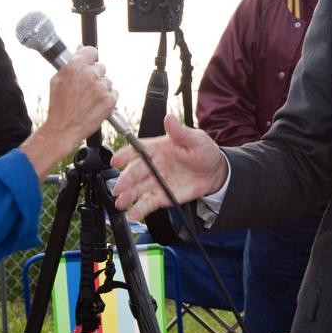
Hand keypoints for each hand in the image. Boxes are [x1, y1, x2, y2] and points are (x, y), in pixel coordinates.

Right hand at [21, 46, 117, 176]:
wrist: (63, 129)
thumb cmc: (58, 105)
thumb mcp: (57, 80)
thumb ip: (70, 63)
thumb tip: (80, 49)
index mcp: (75, 66)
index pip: (92, 51)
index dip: (90, 58)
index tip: (89, 63)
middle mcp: (90, 75)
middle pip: (101, 67)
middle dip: (95, 75)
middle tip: (85, 88)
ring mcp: (101, 88)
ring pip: (107, 81)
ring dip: (101, 88)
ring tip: (88, 100)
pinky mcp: (110, 100)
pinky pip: (114, 93)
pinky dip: (107, 99)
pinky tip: (95, 105)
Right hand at [110, 114, 226, 220]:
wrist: (215, 172)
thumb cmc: (203, 151)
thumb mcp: (194, 139)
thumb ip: (180, 132)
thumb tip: (169, 118)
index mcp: (157, 148)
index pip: (137, 150)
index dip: (125, 155)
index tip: (116, 161)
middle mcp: (153, 165)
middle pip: (135, 172)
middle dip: (125, 180)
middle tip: (119, 187)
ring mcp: (156, 181)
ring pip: (138, 189)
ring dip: (128, 196)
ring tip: (122, 203)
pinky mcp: (162, 196)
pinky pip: (149, 203)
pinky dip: (140, 209)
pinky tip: (133, 214)